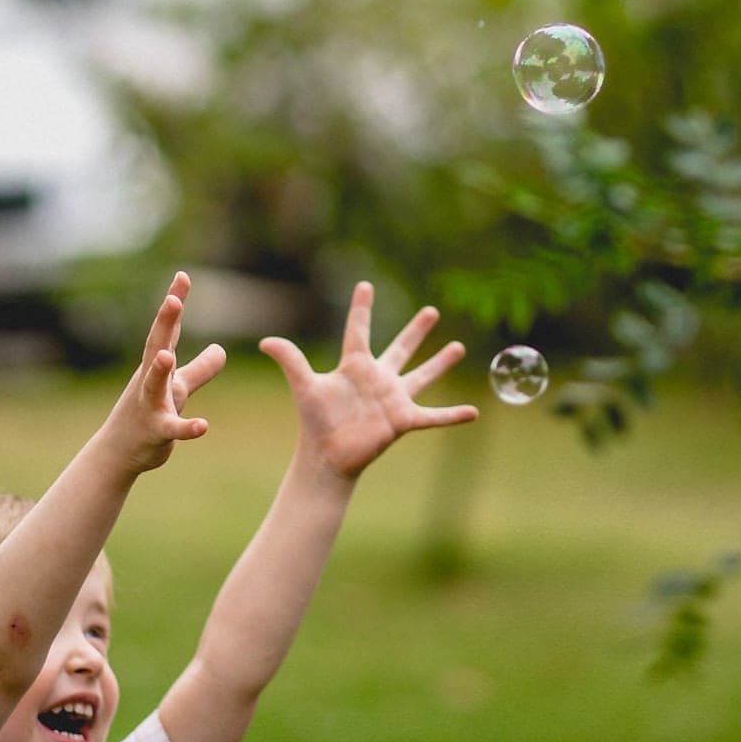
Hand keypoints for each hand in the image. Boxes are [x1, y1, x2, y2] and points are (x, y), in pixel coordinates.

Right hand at [113, 271, 227, 472]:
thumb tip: (222, 349)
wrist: (119, 453)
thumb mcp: (179, 388)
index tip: (182, 276)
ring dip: (159, 371)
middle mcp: (150, 380)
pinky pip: (171, 429)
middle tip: (172, 301)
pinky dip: (186, 428)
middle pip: (156, 347)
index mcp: (157, 366)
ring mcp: (150, 406)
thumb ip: (200, 369)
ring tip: (166, 356)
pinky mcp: (156, 432)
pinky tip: (202, 426)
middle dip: (164, 324)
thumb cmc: (148, 413)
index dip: (174, 303)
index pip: (167, 330)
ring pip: (154, 386)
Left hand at [260, 281, 478, 480]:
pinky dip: (453, 415)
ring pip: (422, 375)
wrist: (327, 456)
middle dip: (416, 330)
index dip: (361, 308)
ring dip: (440, 362)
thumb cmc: (315, 421)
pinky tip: (474, 413)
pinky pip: (433, 416)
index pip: (358, 330)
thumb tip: (266, 341)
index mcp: (354, 366)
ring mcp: (393, 399)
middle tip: (431, 310)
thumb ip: (291, 361)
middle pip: (401, 348)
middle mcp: (378, 378)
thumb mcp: (304, 387)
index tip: (365, 285)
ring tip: (459, 347)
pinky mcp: (403, 420)